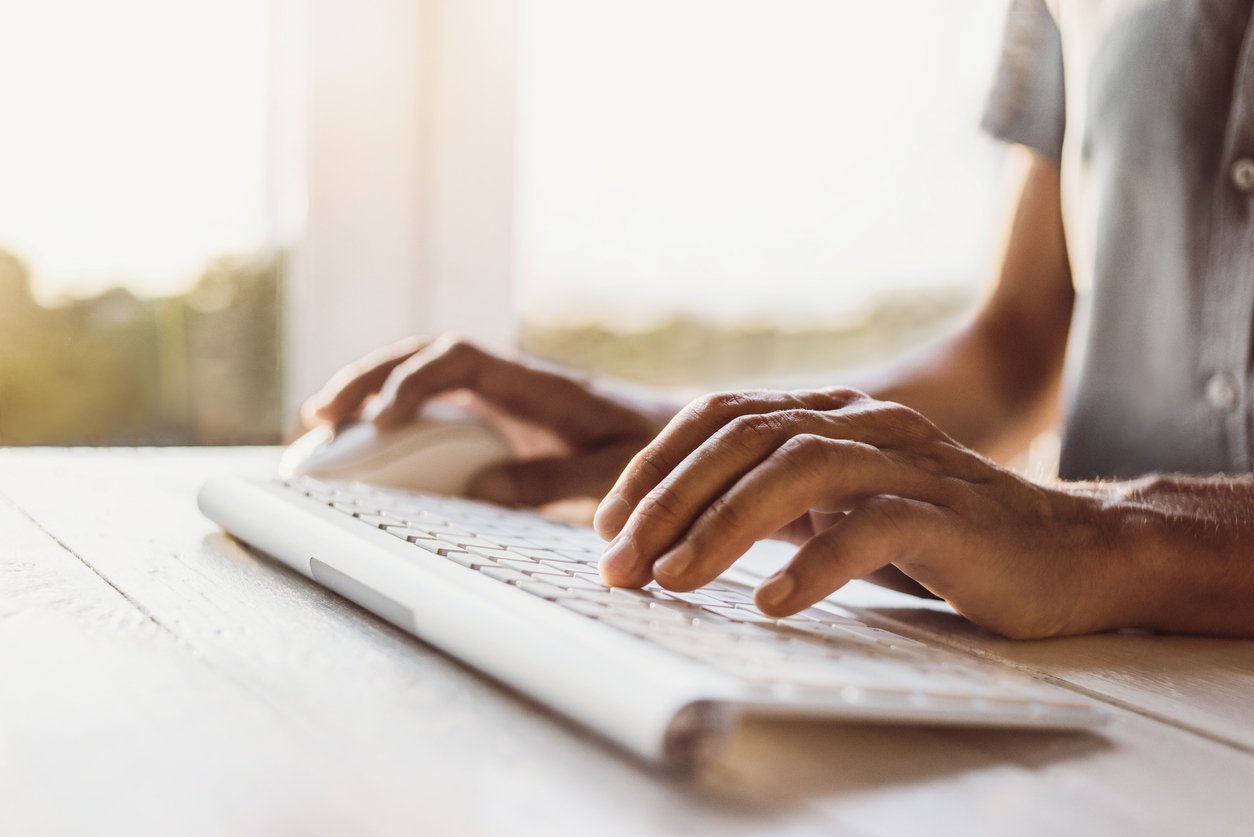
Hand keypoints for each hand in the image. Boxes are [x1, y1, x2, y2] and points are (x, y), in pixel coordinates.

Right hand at [301, 336, 678, 506]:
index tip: (382, 421)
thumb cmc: (652, 451)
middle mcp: (511, 380)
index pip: (461, 360)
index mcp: (538, 383)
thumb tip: (476, 490)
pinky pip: (435, 403)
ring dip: (370, 390)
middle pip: (424, 356)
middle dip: (368, 380)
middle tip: (320, 416)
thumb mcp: (610, 471)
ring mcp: (501, 395)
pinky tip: (364, 439)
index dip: (415, 383)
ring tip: (318, 423)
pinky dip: (394, 413)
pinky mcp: (499, 415)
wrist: (682, 438)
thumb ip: (549, 480)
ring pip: (421, 374)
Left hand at [594, 388, 1134, 638]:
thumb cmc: (943, 537)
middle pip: (747, 437)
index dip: (658, 464)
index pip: (724, 416)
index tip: (609, 522)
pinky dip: (814, 564)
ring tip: (674, 581)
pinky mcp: (952, 513)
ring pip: (799, 469)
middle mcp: (865, 424)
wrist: (1071, 553)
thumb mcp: (841, 508)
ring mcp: (909, 463)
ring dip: (723, 527)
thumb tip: (676, 532)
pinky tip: (771, 603)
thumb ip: (776, 503)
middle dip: (670, 500)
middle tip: (622, 563)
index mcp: (832, 416)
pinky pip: (874, 527)